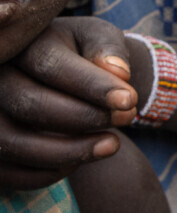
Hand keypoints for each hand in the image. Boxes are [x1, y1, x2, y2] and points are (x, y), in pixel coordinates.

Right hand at [0, 19, 136, 189]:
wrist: (68, 73)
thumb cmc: (86, 53)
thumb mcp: (101, 39)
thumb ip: (109, 50)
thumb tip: (118, 72)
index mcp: (25, 45)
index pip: (51, 66)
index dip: (92, 86)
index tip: (130, 100)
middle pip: (30, 105)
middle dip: (84, 118)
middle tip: (128, 118)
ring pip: (13, 142)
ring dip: (68, 151)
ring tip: (112, 144)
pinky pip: (7, 170)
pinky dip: (47, 172)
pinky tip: (81, 160)